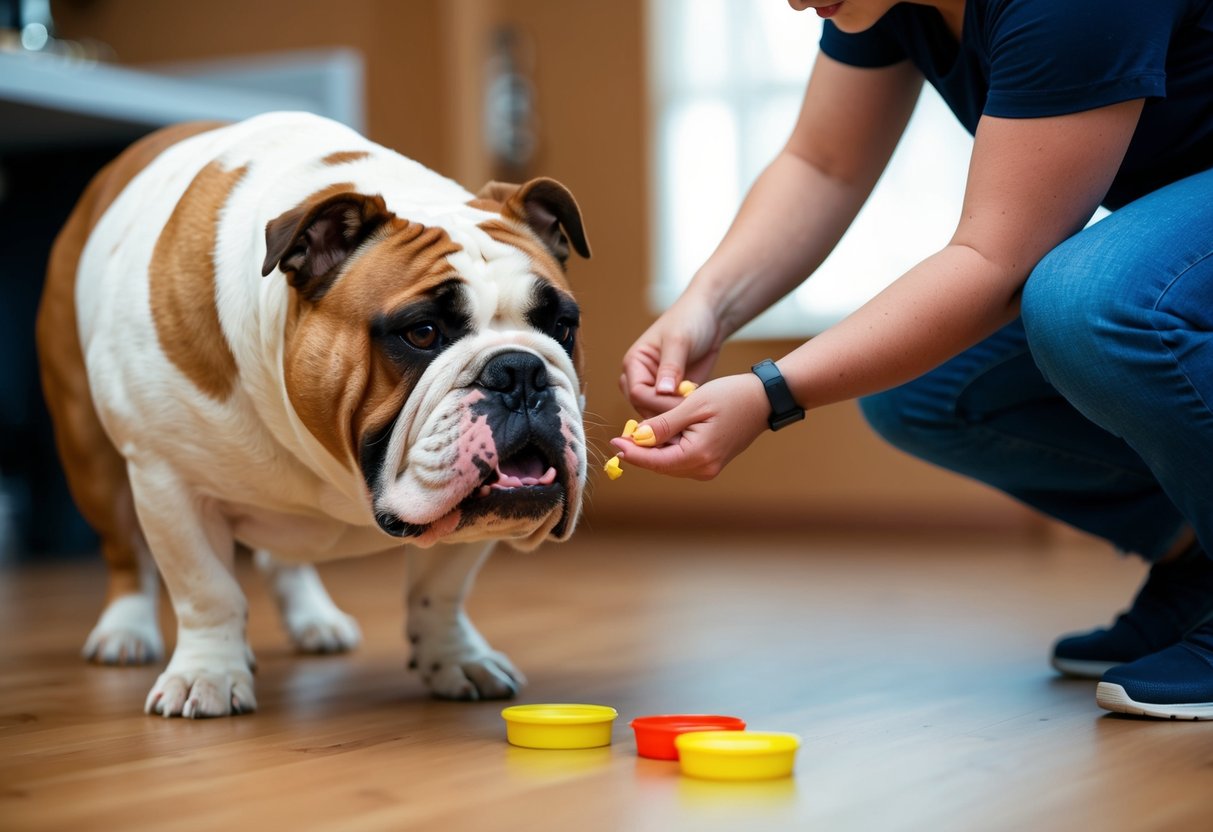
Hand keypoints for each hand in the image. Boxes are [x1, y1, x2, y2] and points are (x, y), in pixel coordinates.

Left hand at [609, 373, 769, 479]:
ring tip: (635, 433)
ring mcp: (709, 467)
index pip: (655, 461)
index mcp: (699, 455)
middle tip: (619, 436)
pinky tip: (658, 433)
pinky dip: (667, 447)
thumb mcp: (692, 405)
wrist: (764, 399)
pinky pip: (681, 458)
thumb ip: (663, 424)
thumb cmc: (731, 396)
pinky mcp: (711, 461)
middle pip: (661, 465)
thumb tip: (637, 437)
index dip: (632, 452)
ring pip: (670, 462)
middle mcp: (704, 468)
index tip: (613, 442)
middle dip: (640, 452)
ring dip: (653, 449)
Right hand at [618, 294, 723, 417]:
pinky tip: (699, 417)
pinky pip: (673, 412)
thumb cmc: (690, 320)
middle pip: (644, 407)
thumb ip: (671, 367)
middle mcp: (640, 378)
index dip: (658, 403)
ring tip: (697, 416)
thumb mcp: (679, 341)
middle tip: (692, 416)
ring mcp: (655, 388)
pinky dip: (684, 416)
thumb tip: (662, 391)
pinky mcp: (671, 395)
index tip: (684, 405)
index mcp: (634, 363)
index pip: (637, 393)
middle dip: (666, 414)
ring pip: (658, 414)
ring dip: (676, 417)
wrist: (710, 317)